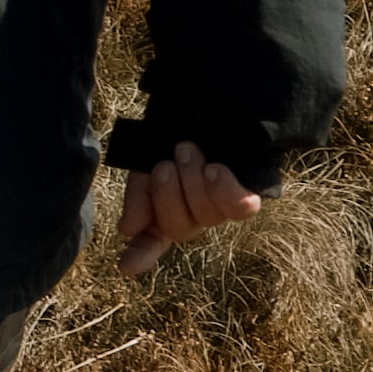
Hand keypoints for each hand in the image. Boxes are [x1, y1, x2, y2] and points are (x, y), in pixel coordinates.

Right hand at [117, 143, 266, 271]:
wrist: (208, 104)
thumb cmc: (172, 134)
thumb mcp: (144, 162)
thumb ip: (137, 196)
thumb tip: (127, 230)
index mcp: (164, 209)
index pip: (151, 239)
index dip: (141, 254)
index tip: (125, 266)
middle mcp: (194, 215)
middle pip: (178, 227)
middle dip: (167, 193)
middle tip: (166, 162)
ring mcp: (221, 209)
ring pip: (206, 216)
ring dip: (192, 180)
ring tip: (187, 149)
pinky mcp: (247, 196)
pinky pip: (239, 208)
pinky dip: (224, 190)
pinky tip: (213, 170)